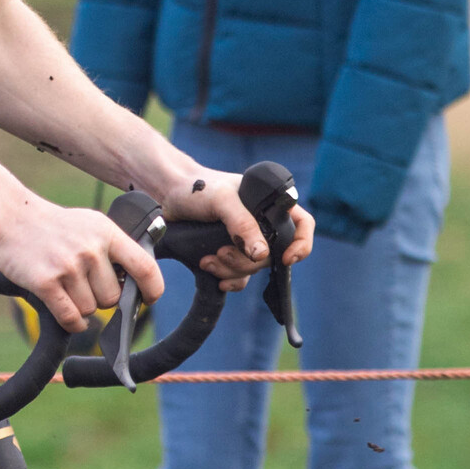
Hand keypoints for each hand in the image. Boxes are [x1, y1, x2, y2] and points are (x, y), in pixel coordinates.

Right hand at [0, 197, 162, 334]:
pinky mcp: (46, 283)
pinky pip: (71, 318)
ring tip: (68, 289)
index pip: (144, 267)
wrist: (11, 217)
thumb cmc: (54, 226)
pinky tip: (69, 315)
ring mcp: (68, 266)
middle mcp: (90, 249)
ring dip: (82, 308)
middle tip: (86, 286)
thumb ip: (115, 249)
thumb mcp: (92, 224)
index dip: (152, 289)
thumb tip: (138, 283)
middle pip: (113, 298)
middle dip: (102, 299)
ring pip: (90, 310)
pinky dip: (73, 323)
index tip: (148, 299)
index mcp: (107, 233)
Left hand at [175, 170, 315, 285]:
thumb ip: (242, 224)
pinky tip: (216, 278)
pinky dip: (230, 281)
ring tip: (208, 260)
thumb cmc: (197, 187)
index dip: (302, 243)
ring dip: (232, 270)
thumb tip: (262, 254)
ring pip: (254, 268)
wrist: (168, 194)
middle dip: (248, 261)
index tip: (288, 258)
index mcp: (270, 204)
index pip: (302, 224)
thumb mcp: (222, 200)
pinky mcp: (230, 253)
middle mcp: (262, 223)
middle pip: (273, 254)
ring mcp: (246, 240)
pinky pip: (241, 277)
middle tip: (222, 253)